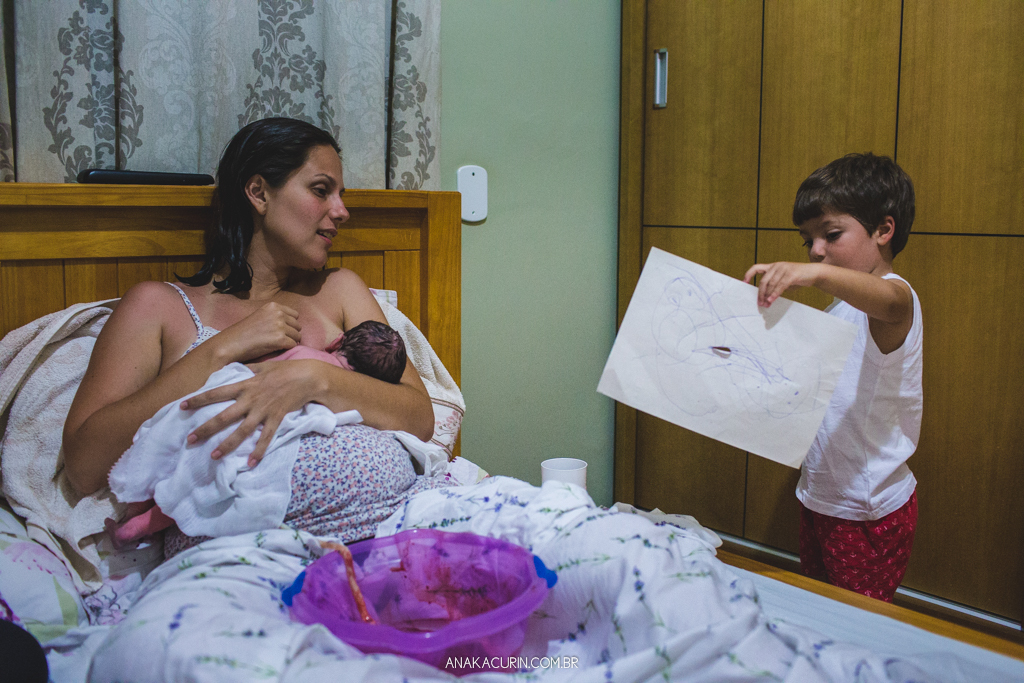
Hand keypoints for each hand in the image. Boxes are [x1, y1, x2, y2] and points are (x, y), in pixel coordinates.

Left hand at [181, 360, 325, 466]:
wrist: (307, 376)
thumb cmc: (285, 370)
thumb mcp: (262, 366)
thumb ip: (246, 370)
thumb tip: (233, 369)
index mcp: (245, 385)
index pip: (216, 393)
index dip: (198, 399)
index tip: (181, 406)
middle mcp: (250, 399)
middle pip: (223, 417)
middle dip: (205, 429)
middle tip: (190, 440)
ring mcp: (263, 411)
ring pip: (241, 431)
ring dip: (227, 445)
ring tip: (213, 456)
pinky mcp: (276, 419)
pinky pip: (266, 438)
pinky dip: (259, 451)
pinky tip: (251, 463)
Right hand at [212, 302, 301, 363]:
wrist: (231, 343)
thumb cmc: (245, 332)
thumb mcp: (261, 316)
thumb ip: (276, 316)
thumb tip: (294, 323)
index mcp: (274, 306)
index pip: (295, 315)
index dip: (290, 325)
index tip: (280, 331)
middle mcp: (278, 313)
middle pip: (298, 326)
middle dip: (291, 334)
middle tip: (277, 340)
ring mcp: (280, 326)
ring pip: (297, 336)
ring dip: (289, 342)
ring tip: (275, 345)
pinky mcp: (280, 339)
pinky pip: (293, 345)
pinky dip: (286, 349)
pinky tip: (275, 349)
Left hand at [743, 262, 820, 307]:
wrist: (814, 273)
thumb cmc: (798, 278)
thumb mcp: (784, 281)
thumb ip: (774, 286)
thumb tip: (765, 298)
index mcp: (773, 266)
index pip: (756, 267)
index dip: (749, 274)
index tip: (744, 283)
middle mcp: (777, 266)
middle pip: (763, 281)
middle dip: (760, 293)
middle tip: (759, 303)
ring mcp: (784, 269)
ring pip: (771, 284)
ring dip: (767, 296)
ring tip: (766, 305)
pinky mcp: (792, 274)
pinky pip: (781, 285)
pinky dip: (775, 294)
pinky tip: (772, 300)